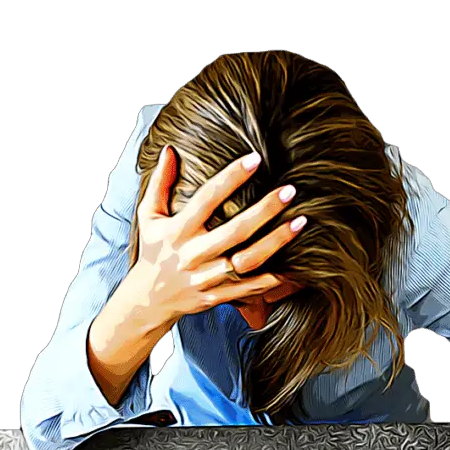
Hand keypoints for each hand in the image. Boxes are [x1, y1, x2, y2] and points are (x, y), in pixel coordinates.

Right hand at [132, 147, 306, 323]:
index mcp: (178, 231)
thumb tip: (170, 150)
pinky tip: (292, 267)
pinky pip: (247, 289)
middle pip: (235, 231)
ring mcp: (206, 278)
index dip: (231, 178)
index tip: (255, 159)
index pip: (207, 199)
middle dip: (265, 210)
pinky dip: (270, 280)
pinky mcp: (216, 297)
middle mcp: (193, 254)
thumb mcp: (149, 216)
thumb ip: (160, 183)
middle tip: (290, 191)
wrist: (149, 299)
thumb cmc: (153, 251)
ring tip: (300, 223)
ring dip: (275, 242)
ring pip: (246, 261)